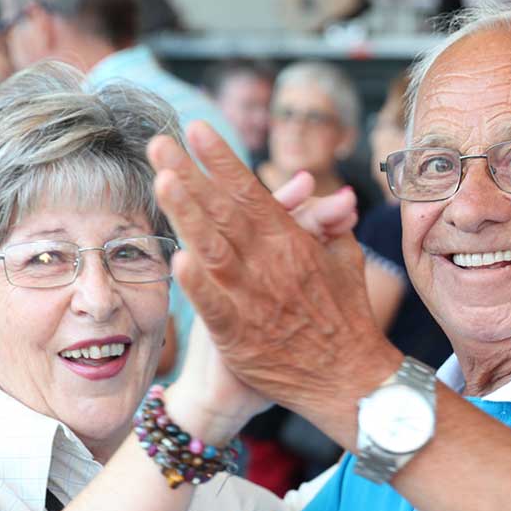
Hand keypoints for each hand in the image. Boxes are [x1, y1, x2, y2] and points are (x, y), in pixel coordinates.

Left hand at [148, 122, 398, 437]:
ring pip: (213, 249)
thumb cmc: (348, 320)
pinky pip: (214, 306)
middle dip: (190, 174)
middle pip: (223, 211)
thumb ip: (330, 227)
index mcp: (292, 242)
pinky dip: (197, 285)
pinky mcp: (239, 337)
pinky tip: (177, 261)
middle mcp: (270, 265)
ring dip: (187, 215)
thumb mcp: (346, 263)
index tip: (196, 130)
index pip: (251, 192)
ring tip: (162, 182)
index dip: (222, 160)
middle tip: (158, 142)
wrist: (351, 380)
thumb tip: (334, 198)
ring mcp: (253, 300)